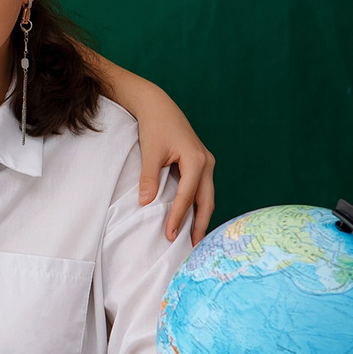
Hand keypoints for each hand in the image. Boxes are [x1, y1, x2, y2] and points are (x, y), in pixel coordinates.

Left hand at [131, 90, 215, 243]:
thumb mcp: (150, 152)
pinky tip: (191, 216)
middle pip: (206, 200)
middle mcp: (206, 162)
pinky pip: (202, 188)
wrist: (158, 105)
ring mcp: (206, 162)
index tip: (169, 235)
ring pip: (207, 195)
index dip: (178, 217)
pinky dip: (197, 204)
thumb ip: (149, 178)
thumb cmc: (154, 126)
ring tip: (193, 238)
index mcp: (196, 160)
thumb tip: (145, 204)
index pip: (187, 196)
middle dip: (200, 224)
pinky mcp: (200, 162)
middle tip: (193, 247)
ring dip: (201, 216)